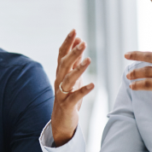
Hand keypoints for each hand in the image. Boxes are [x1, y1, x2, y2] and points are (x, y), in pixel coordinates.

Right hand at [50, 30, 94, 146]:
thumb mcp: (72, 77)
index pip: (62, 54)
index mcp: (60, 73)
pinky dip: (83, 90)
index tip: (74, 30)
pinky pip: (75, 96)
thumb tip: (79, 42)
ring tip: (88, 59)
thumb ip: (75, 61)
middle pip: (64, 64)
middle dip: (73, 52)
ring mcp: (62, 93)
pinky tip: (92, 85)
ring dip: (78, 69)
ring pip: (68, 79)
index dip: (67, 43)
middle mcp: (59, 81)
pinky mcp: (67, 105)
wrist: (61, 121)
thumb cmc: (68, 97)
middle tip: (82, 42)